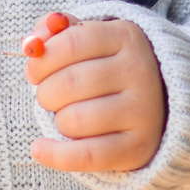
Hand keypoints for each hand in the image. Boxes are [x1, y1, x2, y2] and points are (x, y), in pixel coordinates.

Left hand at [23, 13, 166, 172]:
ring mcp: (143, 110)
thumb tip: (32, 43)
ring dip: (58, 121)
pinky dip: (55, 155)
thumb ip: (55, 33)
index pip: (70, 44)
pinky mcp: (139, 147)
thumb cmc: (106, 68)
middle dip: (46, 93)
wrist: (157, 105)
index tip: (34, 72)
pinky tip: (40, 148)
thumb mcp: (88, 40)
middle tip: (50, 96)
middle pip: (68, 83)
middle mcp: (139, 70)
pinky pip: (86, 156)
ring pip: (73, 120)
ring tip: (67, 117)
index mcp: (126, 36)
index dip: (41, 60)